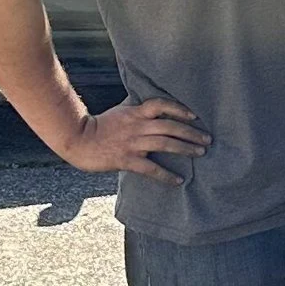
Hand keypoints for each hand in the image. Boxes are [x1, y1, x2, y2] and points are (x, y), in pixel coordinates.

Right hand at [67, 94, 208, 181]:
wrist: (77, 139)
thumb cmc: (99, 127)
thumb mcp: (120, 113)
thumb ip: (137, 112)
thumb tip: (155, 110)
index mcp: (135, 113)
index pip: (161, 105)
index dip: (179, 108)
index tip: (194, 115)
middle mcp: (137, 126)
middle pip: (169, 126)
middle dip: (191, 132)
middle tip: (207, 139)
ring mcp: (132, 143)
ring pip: (164, 143)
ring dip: (185, 148)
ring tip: (200, 153)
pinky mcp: (126, 160)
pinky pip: (151, 168)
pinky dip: (166, 175)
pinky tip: (178, 180)